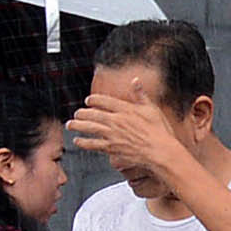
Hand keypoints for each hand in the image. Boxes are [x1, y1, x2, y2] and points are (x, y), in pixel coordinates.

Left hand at [61, 91, 178, 179]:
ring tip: (70, 125)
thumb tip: (135, 80)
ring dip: (78, 125)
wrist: (159, 150)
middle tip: (76, 113)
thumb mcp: (152, 108)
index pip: (104, 101)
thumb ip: (141, 94)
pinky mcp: (111, 147)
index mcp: (126, 109)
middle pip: (93, 113)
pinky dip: (83, 142)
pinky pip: (92, 144)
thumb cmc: (159, 130)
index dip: (94, 99)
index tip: (88, 100)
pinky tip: (77, 140)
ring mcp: (112, 134)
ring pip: (89, 127)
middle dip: (82, 113)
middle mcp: (116, 120)